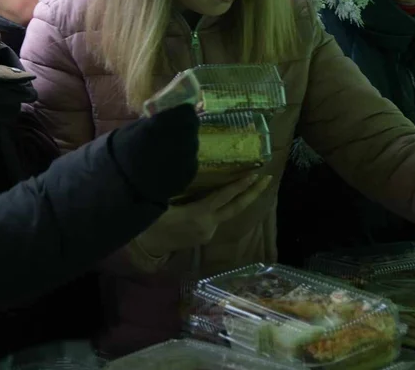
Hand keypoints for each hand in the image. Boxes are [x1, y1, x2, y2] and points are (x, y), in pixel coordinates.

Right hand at [136, 174, 272, 256]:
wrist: (145, 247)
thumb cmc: (151, 221)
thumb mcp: (162, 201)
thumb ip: (177, 186)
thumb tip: (184, 166)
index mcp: (200, 215)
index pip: (225, 197)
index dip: (240, 184)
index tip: (255, 173)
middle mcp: (209, 225)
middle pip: (236, 208)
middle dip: (253, 193)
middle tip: (269, 179)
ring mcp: (208, 233)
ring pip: (226, 213)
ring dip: (239, 199)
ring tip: (249, 184)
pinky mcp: (203, 236)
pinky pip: (217, 218)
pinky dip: (224, 206)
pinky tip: (224, 198)